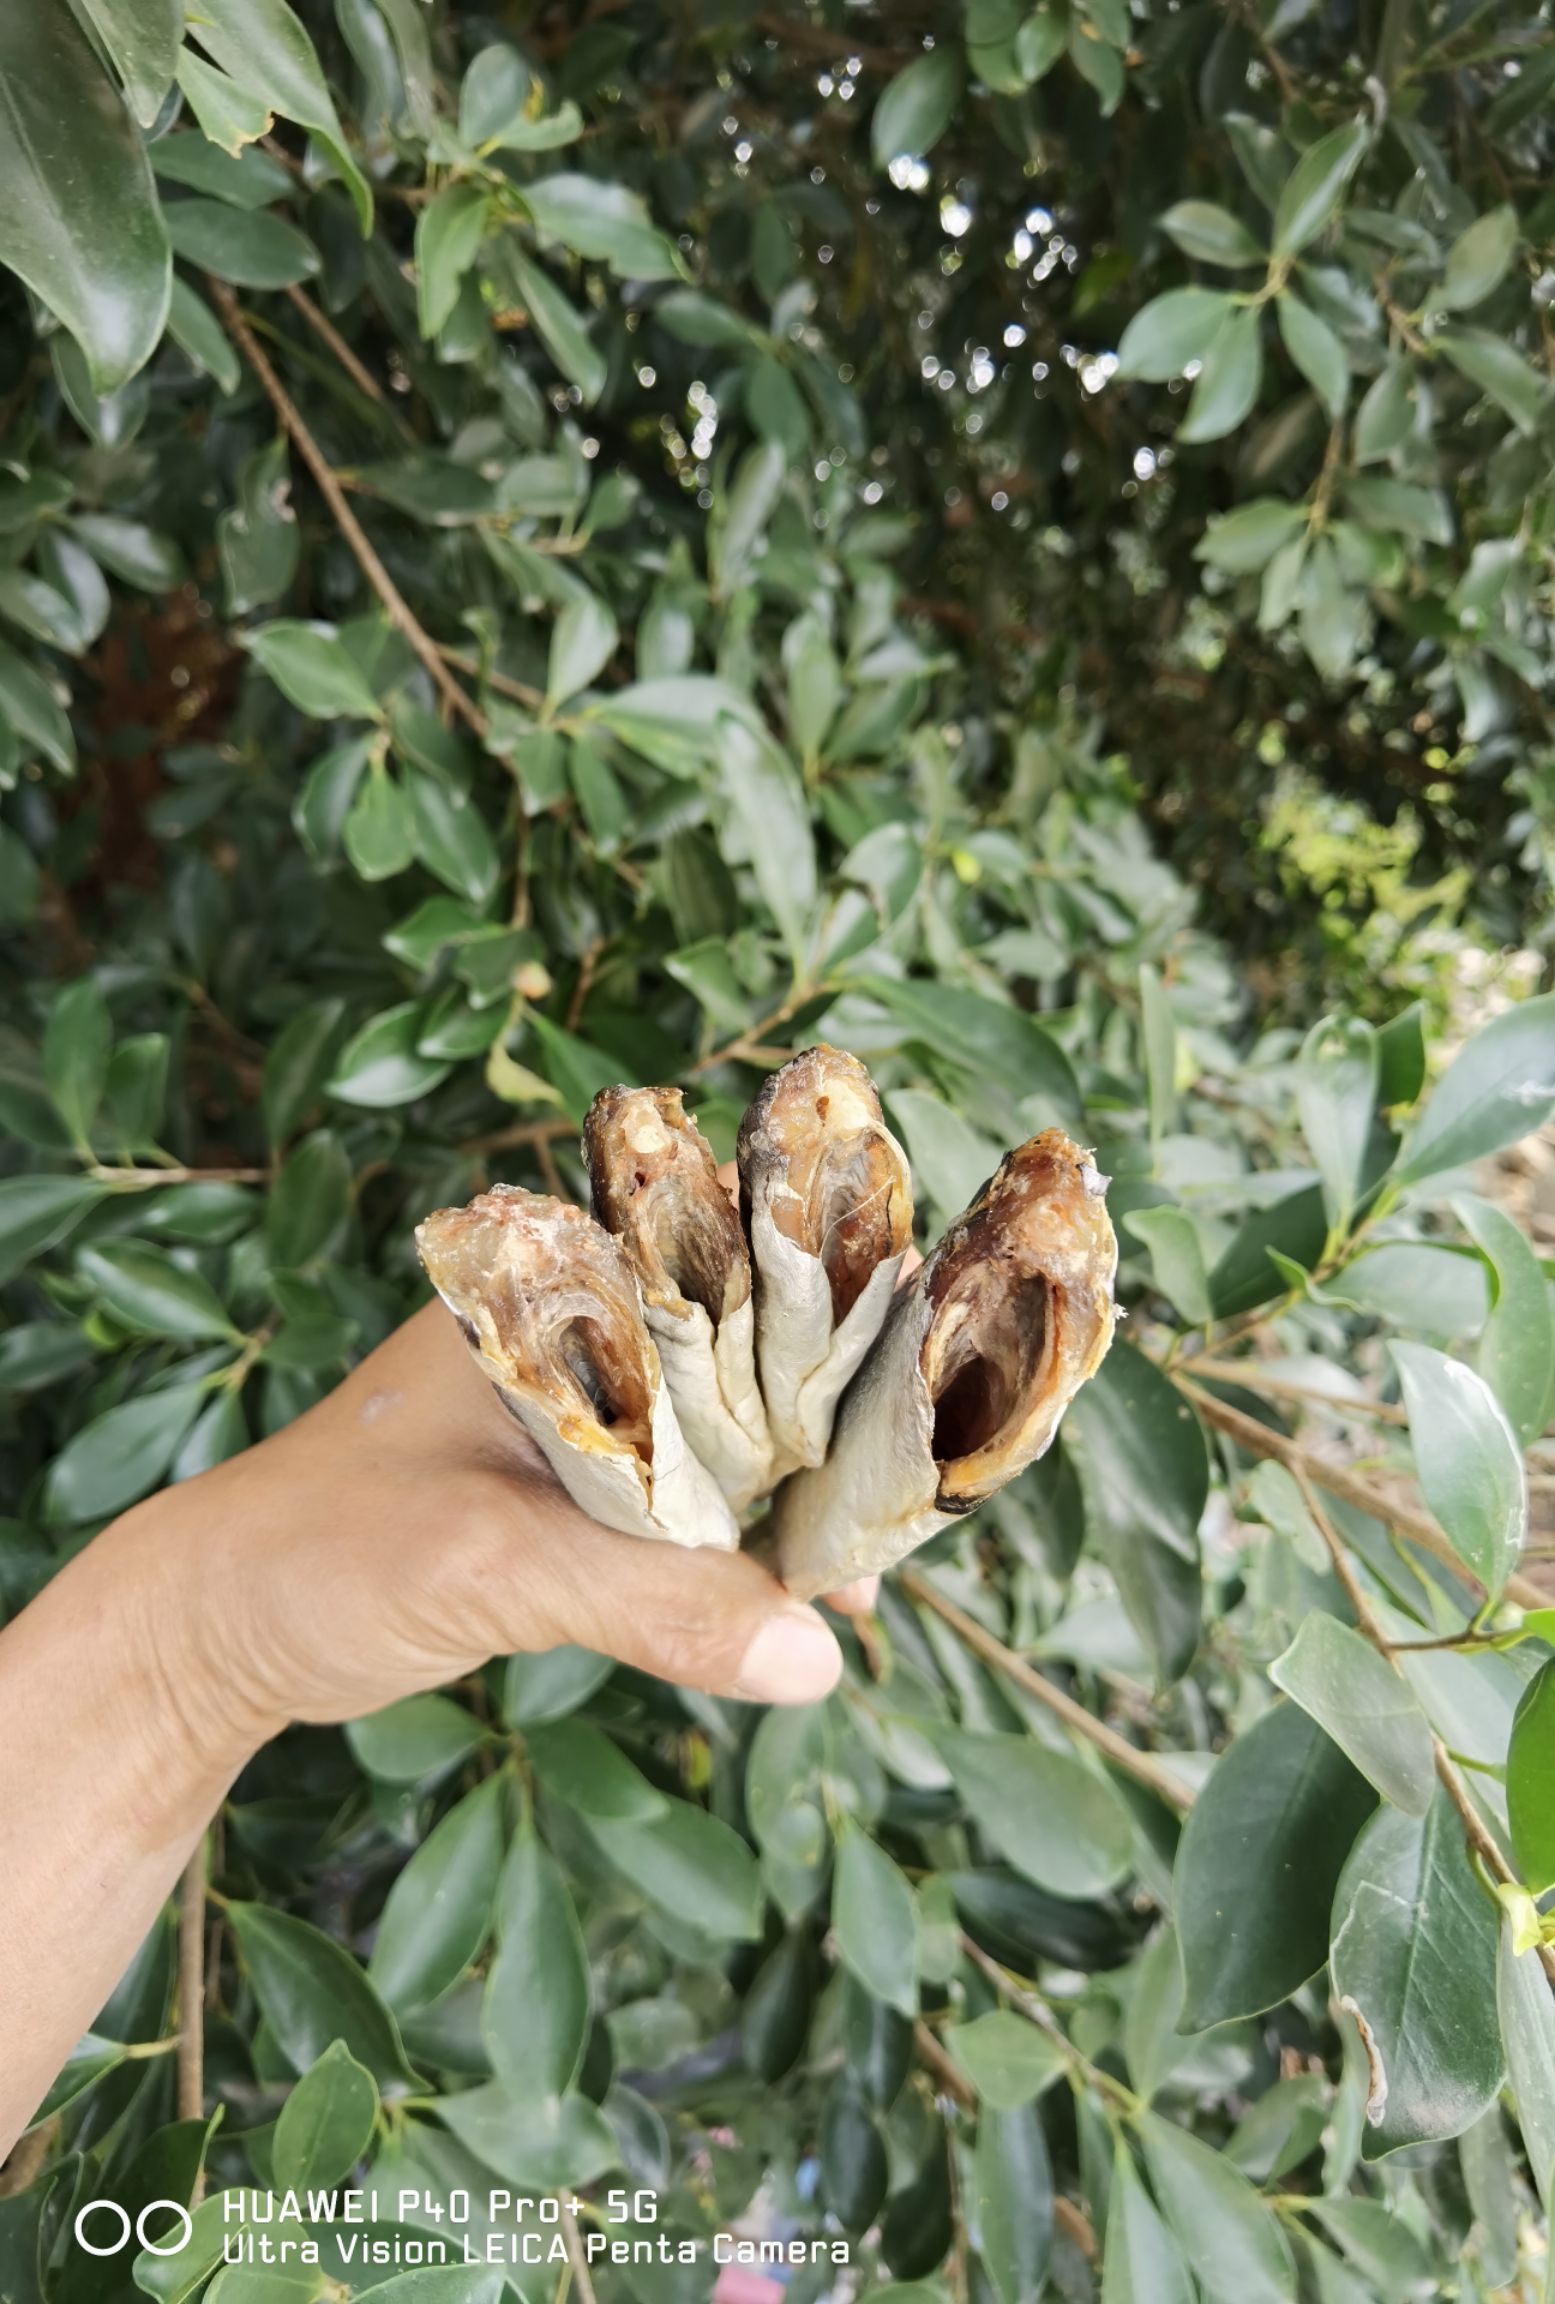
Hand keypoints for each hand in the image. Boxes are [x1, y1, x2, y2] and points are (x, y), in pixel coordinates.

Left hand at [106, 1296, 866, 1768]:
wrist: (211, 1635)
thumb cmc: (321, 1554)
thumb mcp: (493, 1566)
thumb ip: (655, 1601)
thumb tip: (813, 1656)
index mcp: (547, 1289)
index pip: (720, 1256)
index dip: (828, 1299)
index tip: (926, 1358)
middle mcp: (570, 1332)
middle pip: (741, 1350)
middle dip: (828, 1416)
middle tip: (916, 1482)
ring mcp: (571, 1414)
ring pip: (720, 1433)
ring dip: (790, 1494)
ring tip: (870, 1560)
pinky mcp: (566, 1493)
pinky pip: (685, 1505)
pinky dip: (741, 1548)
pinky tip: (801, 1601)